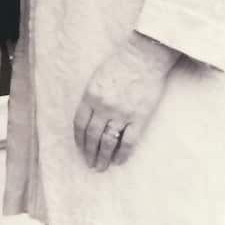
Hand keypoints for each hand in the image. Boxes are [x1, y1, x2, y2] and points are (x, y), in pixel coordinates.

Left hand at [73, 32, 179, 171]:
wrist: (144, 57)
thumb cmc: (120, 64)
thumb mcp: (97, 78)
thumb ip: (92, 98)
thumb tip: (89, 118)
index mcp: (90, 96)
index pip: (80, 124)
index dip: (79, 140)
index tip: (80, 149)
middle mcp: (103, 107)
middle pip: (92, 136)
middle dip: (89, 152)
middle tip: (90, 164)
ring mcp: (121, 113)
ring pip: (108, 142)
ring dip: (103, 157)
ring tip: (101, 167)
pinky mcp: (139, 117)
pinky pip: (129, 141)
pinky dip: (122, 153)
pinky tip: (119, 161)